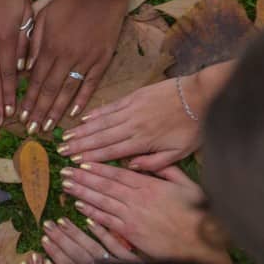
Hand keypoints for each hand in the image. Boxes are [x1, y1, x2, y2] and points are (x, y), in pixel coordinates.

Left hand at [22, 0, 125, 133]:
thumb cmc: (69, 2)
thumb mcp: (42, 16)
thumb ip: (31, 42)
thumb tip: (24, 68)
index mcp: (49, 47)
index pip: (35, 80)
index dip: (27, 100)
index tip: (20, 117)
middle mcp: (66, 57)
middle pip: (50, 91)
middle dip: (39, 112)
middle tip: (31, 130)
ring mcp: (86, 60)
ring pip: (68, 91)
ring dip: (57, 111)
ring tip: (48, 128)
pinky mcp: (102, 60)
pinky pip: (90, 84)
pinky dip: (82, 100)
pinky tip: (74, 114)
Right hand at [42, 217, 138, 263]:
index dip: (56, 254)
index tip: (43, 241)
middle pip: (78, 254)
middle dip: (60, 239)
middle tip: (47, 224)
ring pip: (92, 247)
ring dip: (75, 233)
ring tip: (62, 220)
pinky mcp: (131, 262)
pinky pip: (115, 245)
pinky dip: (101, 233)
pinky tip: (90, 222)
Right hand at [57, 76, 203, 170]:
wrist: (201, 95)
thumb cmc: (193, 127)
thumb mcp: (180, 152)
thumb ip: (155, 163)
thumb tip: (131, 167)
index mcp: (143, 141)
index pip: (111, 152)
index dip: (91, 157)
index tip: (75, 162)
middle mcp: (132, 125)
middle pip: (100, 137)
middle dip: (79, 145)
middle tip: (61, 151)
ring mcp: (131, 109)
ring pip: (101, 122)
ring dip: (82, 130)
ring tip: (66, 136)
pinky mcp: (133, 96)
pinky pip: (110, 107)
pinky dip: (95, 113)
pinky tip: (83, 118)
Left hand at [60, 163, 234, 263]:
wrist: (198, 244)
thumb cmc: (196, 214)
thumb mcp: (187, 186)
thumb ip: (168, 170)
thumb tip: (148, 161)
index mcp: (150, 185)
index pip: (118, 173)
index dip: (98, 167)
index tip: (83, 162)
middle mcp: (137, 198)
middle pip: (104, 185)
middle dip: (82, 177)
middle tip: (64, 170)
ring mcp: (131, 216)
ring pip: (101, 201)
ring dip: (81, 192)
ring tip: (66, 185)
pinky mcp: (129, 233)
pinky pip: (106, 220)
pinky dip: (91, 212)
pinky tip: (78, 206)